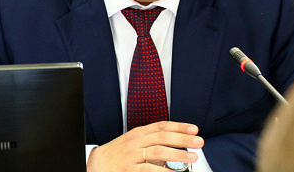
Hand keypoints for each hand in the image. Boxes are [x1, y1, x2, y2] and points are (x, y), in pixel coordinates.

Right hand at [87, 121, 202, 171]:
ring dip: (178, 154)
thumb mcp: (132, 143)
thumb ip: (150, 142)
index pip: (161, 126)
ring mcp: (132, 156)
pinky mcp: (128, 170)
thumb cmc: (115, 155)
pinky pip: (149, 170)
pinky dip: (164, 171)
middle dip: (183, 138)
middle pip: (163, 137)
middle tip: (198, 141)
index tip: (193, 128)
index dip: (179, 126)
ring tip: (192, 157)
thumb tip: (174, 143)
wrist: (94, 166)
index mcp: (137, 133)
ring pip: (159, 152)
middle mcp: (135, 142)